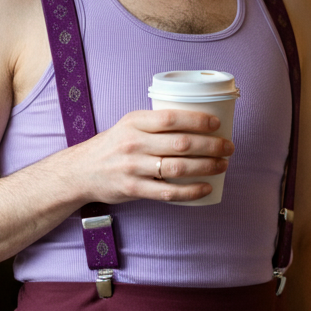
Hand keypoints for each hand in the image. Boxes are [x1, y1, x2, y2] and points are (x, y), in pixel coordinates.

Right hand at [63, 108, 233, 204]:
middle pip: (181, 144)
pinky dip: (191, 191)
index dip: (198, 120)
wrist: (81, 170)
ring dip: (206, 167)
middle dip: (211, 146)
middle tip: (229, 147)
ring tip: (223, 165)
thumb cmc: (113, 145)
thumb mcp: (129, 124)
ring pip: (178, 168)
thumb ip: (155, 123)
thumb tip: (197, 122)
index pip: (171, 118)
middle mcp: (134, 143)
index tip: (217, 123)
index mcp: (135, 122)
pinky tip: (206, 188)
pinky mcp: (134, 189)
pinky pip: (168, 192)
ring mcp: (133, 167)